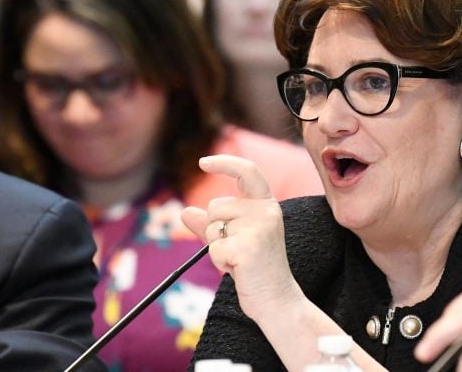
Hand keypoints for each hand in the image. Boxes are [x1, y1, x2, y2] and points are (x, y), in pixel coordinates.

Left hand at [181, 155, 302, 320]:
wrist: (276, 299)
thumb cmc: (255, 268)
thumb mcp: (234, 240)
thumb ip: (211, 225)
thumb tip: (185, 212)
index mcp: (267, 205)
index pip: (248, 172)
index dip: (225, 163)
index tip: (203, 162)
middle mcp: (266, 211)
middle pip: (216, 206)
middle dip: (215, 229)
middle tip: (237, 250)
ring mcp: (259, 227)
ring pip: (212, 227)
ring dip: (216, 247)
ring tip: (239, 260)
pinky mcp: (248, 247)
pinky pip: (213, 248)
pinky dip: (218, 261)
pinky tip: (238, 269)